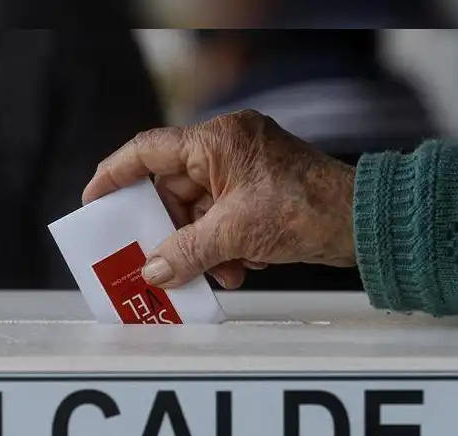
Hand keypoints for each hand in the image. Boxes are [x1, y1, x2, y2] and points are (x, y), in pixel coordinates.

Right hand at [82, 109, 356, 289]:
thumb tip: (153, 270)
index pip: (148, 151)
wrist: (362, 223)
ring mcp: (245, 171)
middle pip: (173, 189)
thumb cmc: (305, 209)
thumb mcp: (234, 235)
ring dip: (199, 247)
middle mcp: (228, 149)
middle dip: (167, 230)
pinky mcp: (260, 193)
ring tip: (210, 273)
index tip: (95, 200)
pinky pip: (224, 220)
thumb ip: (186, 252)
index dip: (115, 175)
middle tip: (151, 259)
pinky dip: (223, 247)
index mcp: (216, 141)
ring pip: (200, 211)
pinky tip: (237, 269)